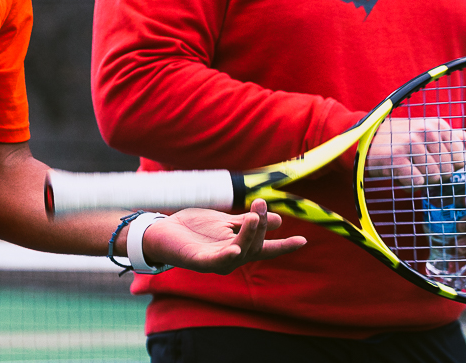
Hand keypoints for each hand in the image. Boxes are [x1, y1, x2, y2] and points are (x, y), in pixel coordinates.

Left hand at [137, 199, 306, 274]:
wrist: (162, 231)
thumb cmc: (193, 228)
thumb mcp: (225, 222)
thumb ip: (248, 223)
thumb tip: (280, 220)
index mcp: (238, 246)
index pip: (265, 247)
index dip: (284, 245)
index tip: (303, 240)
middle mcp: (230, 257)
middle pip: (254, 245)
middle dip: (261, 225)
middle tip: (262, 204)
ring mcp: (215, 261)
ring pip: (239, 251)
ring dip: (249, 235)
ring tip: (255, 216)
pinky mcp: (197, 261)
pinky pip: (215, 261)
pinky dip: (226, 256)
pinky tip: (235, 248)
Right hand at [366, 117, 465, 188]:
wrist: (365, 140)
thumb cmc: (400, 139)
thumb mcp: (428, 132)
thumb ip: (455, 138)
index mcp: (437, 125)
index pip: (460, 160)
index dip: (450, 168)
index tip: (434, 164)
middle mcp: (426, 132)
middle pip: (448, 171)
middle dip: (435, 176)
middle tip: (418, 168)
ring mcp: (411, 144)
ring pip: (434, 178)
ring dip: (422, 180)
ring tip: (408, 169)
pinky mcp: (397, 158)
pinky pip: (417, 183)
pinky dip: (409, 184)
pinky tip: (400, 174)